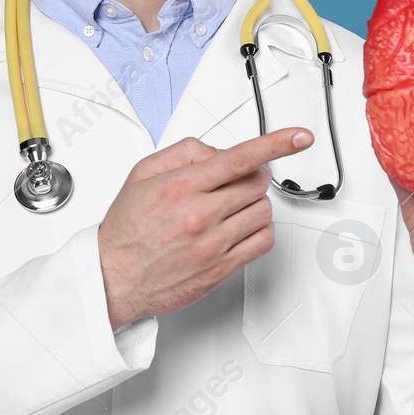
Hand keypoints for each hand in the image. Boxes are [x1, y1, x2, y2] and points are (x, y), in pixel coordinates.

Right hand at [97, 127, 311, 329]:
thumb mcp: (142, 175)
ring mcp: (213, 244)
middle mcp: (199, 215)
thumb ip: (183, 153)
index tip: (299, 137)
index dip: (275, 143)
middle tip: (234, 182)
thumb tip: (218, 150)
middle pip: (256, 183)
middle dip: (252, 176)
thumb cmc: (126, 229)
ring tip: (230, 207)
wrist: (114, 277)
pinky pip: (262, 242)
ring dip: (254, 203)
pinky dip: (259, 229)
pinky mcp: (221, 268)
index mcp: (180, 187)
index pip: (239, 158)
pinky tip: (240, 227)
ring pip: (263, 211)